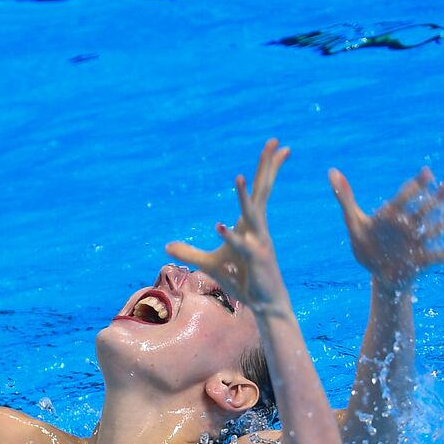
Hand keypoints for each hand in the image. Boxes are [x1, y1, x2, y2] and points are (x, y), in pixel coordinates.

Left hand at [166, 138, 291, 314]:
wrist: (265, 302)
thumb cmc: (242, 279)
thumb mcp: (209, 264)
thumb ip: (189, 252)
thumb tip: (167, 246)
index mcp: (251, 224)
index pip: (259, 190)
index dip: (266, 168)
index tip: (276, 145)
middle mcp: (258, 228)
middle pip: (263, 192)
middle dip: (267, 167)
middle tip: (276, 141)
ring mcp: (258, 243)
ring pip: (251, 214)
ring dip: (244, 197)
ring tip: (238, 176)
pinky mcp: (254, 260)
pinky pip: (240, 245)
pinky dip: (229, 236)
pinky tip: (218, 226)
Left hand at [330, 167, 443, 289]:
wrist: (376, 272)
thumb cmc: (366, 243)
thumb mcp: (353, 223)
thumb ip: (344, 198)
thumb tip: (332, 171)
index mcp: (393, 214)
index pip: (405, 196)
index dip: (416, 185)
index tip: (427, 172)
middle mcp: (410, 224)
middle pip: (427, 208)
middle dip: (440, 197)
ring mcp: (418, 242)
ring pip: (437, 229)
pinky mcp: (421, 261)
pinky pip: (436, 257)